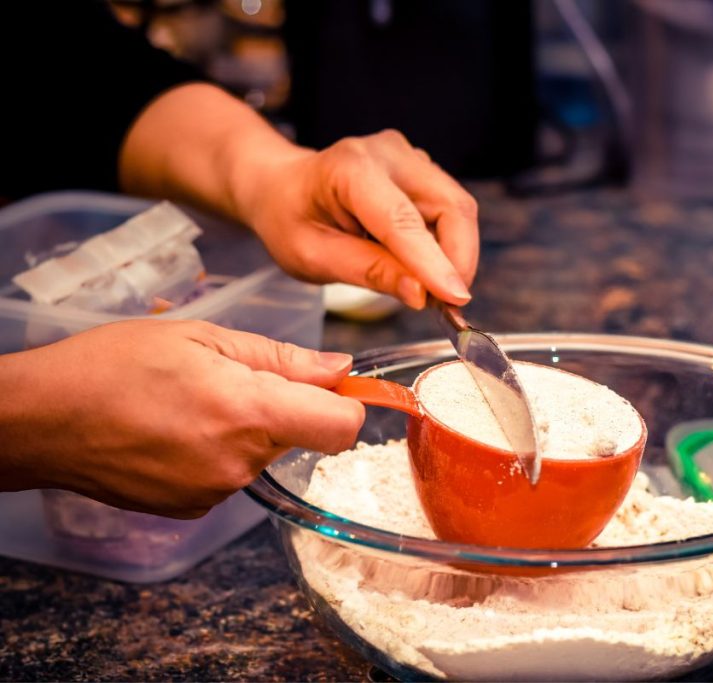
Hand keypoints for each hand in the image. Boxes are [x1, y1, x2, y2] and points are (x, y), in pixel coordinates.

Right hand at [0, 320, 362, 517]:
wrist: (41, 420)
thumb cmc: (113, 366)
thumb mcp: (202, 338)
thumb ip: (281, 357)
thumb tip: (341, 368)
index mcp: (248, 412)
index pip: (342, 427)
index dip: (349, 403)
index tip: (334, 386)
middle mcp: (240, 462)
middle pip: (304, 436)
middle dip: (287, 407)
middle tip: (234, 378)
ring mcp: (216, 491)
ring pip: (267, 453)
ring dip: (249, 428)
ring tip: (194, 402)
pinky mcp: (194, 509)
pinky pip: (234, 473)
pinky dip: (221, 451)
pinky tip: (179, 430)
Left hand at [121, 86, 478, 308]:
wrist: (281, 186)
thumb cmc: (288, 217)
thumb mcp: (312, 256)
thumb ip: (368, 272)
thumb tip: (422, 294)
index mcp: (350, 168)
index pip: (403, 219)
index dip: (433, 262)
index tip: (454, 298)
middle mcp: (389, 154)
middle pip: (451, 206)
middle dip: (458, 260)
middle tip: (446, 305)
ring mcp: (411, 159)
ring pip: (458, 210)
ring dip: (455, 256)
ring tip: (430, 291)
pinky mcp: (423, 172)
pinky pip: (450, 212)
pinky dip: (447, 247)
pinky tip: (424, 268)